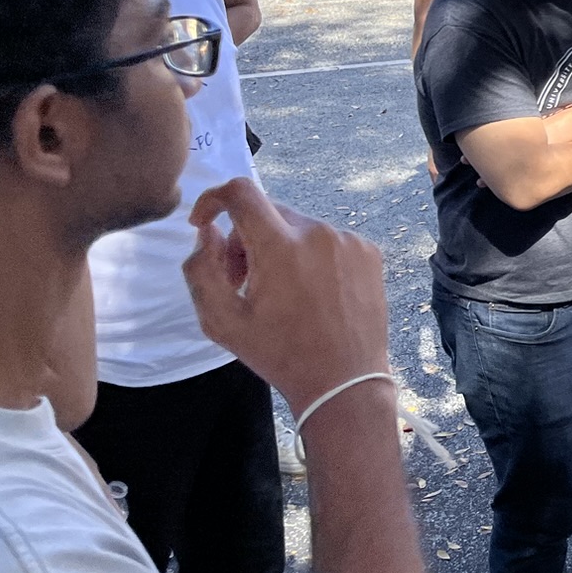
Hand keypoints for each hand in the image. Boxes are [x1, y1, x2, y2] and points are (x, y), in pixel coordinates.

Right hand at [183, 179, 390, 419]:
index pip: (241, 192)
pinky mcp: (369, 251)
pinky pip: (328, 240)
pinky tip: (312, 294)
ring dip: (280, 250)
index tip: (204, 223)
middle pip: (268, 214)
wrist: (344, 380)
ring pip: (298, 229)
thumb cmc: (279, 354)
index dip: (213, 199)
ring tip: (280, 294)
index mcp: (281, 247)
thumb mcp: (222, 321)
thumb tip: (207, 232)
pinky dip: (311, 257)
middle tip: (241, 281)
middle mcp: (318, 233)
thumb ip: (202, 269)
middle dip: (246, 240)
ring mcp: (348, 240)